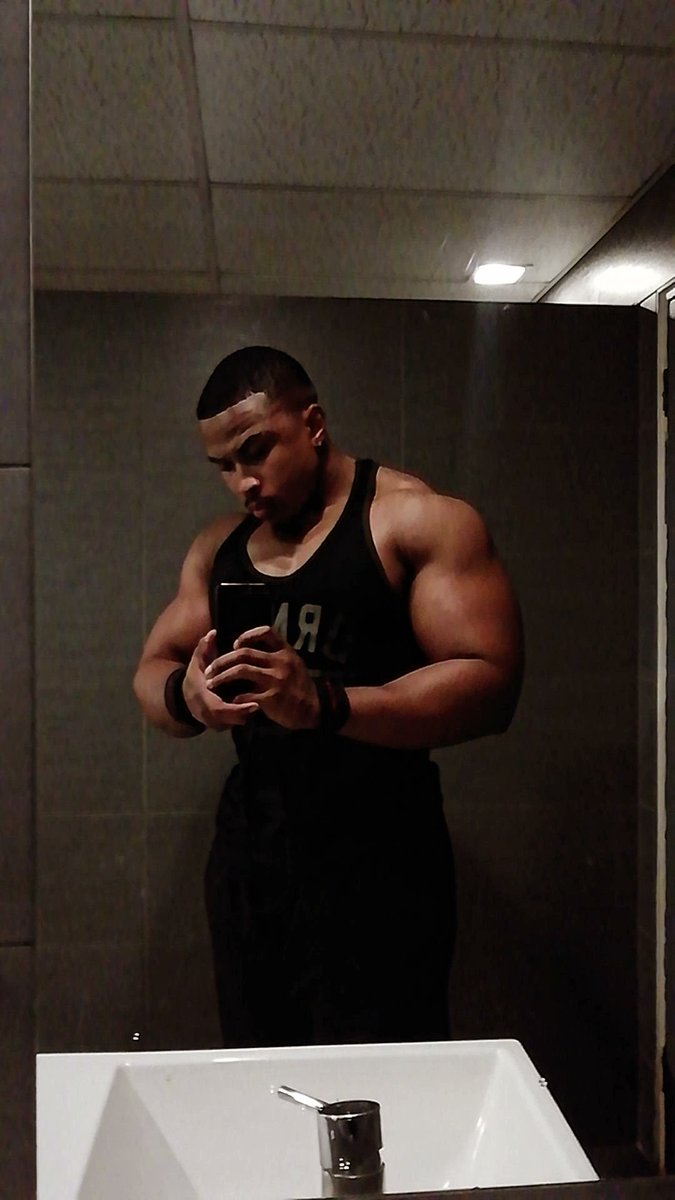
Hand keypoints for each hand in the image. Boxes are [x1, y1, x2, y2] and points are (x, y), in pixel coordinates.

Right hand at [183, 630, 259, 730]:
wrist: (186, 698)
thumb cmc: (196, 676)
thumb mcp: (198, 661)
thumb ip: (204, 648)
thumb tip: (212, 633)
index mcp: (201, 697)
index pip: (220, 708)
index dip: (238, 709)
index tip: (256, 704)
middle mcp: (206, 714)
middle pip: (230, 720)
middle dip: (248, 714)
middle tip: (266, 706)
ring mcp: (214, 722)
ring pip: (235, 723)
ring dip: (249, 716)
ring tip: (267, 707)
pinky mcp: (221, 726)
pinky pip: (236, 723)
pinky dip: (247, 717)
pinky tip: (261, 709)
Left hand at [204, 625, 320, 730]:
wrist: (313, 709)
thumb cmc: (301, 686)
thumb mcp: (294, 663)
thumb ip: (277, 655)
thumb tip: (254, 646)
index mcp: (285, 652)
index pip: (266, 632)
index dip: (247, 636)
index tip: (235, 645)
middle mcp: (280, 662)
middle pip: (244, 653)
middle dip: (222, 660)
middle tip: (210, 669)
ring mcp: (275, 679)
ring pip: (241, 670)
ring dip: (221, 676)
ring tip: (210, 683)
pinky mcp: (271, 698)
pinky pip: (245, 694)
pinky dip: (233, 696)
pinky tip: (228, 699)